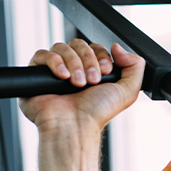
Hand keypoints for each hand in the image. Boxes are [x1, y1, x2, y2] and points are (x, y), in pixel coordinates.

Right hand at [19, 39, 144, 135]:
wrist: (75, 127)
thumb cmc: (96, 114)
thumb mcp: (127, 91)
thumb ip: (135, 66)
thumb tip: (118, 47)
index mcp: (90, 70)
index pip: (94, 47)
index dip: (101, 55)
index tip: (105, 71)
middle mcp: (72, 68)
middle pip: (78, 44)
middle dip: (88, 60)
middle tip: (92, 80)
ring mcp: (53, 70)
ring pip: (61, 47)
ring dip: (74, 63)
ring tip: (77, 83)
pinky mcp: (35, 74)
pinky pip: (42, 54)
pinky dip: (55, 62)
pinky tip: (63, 76)